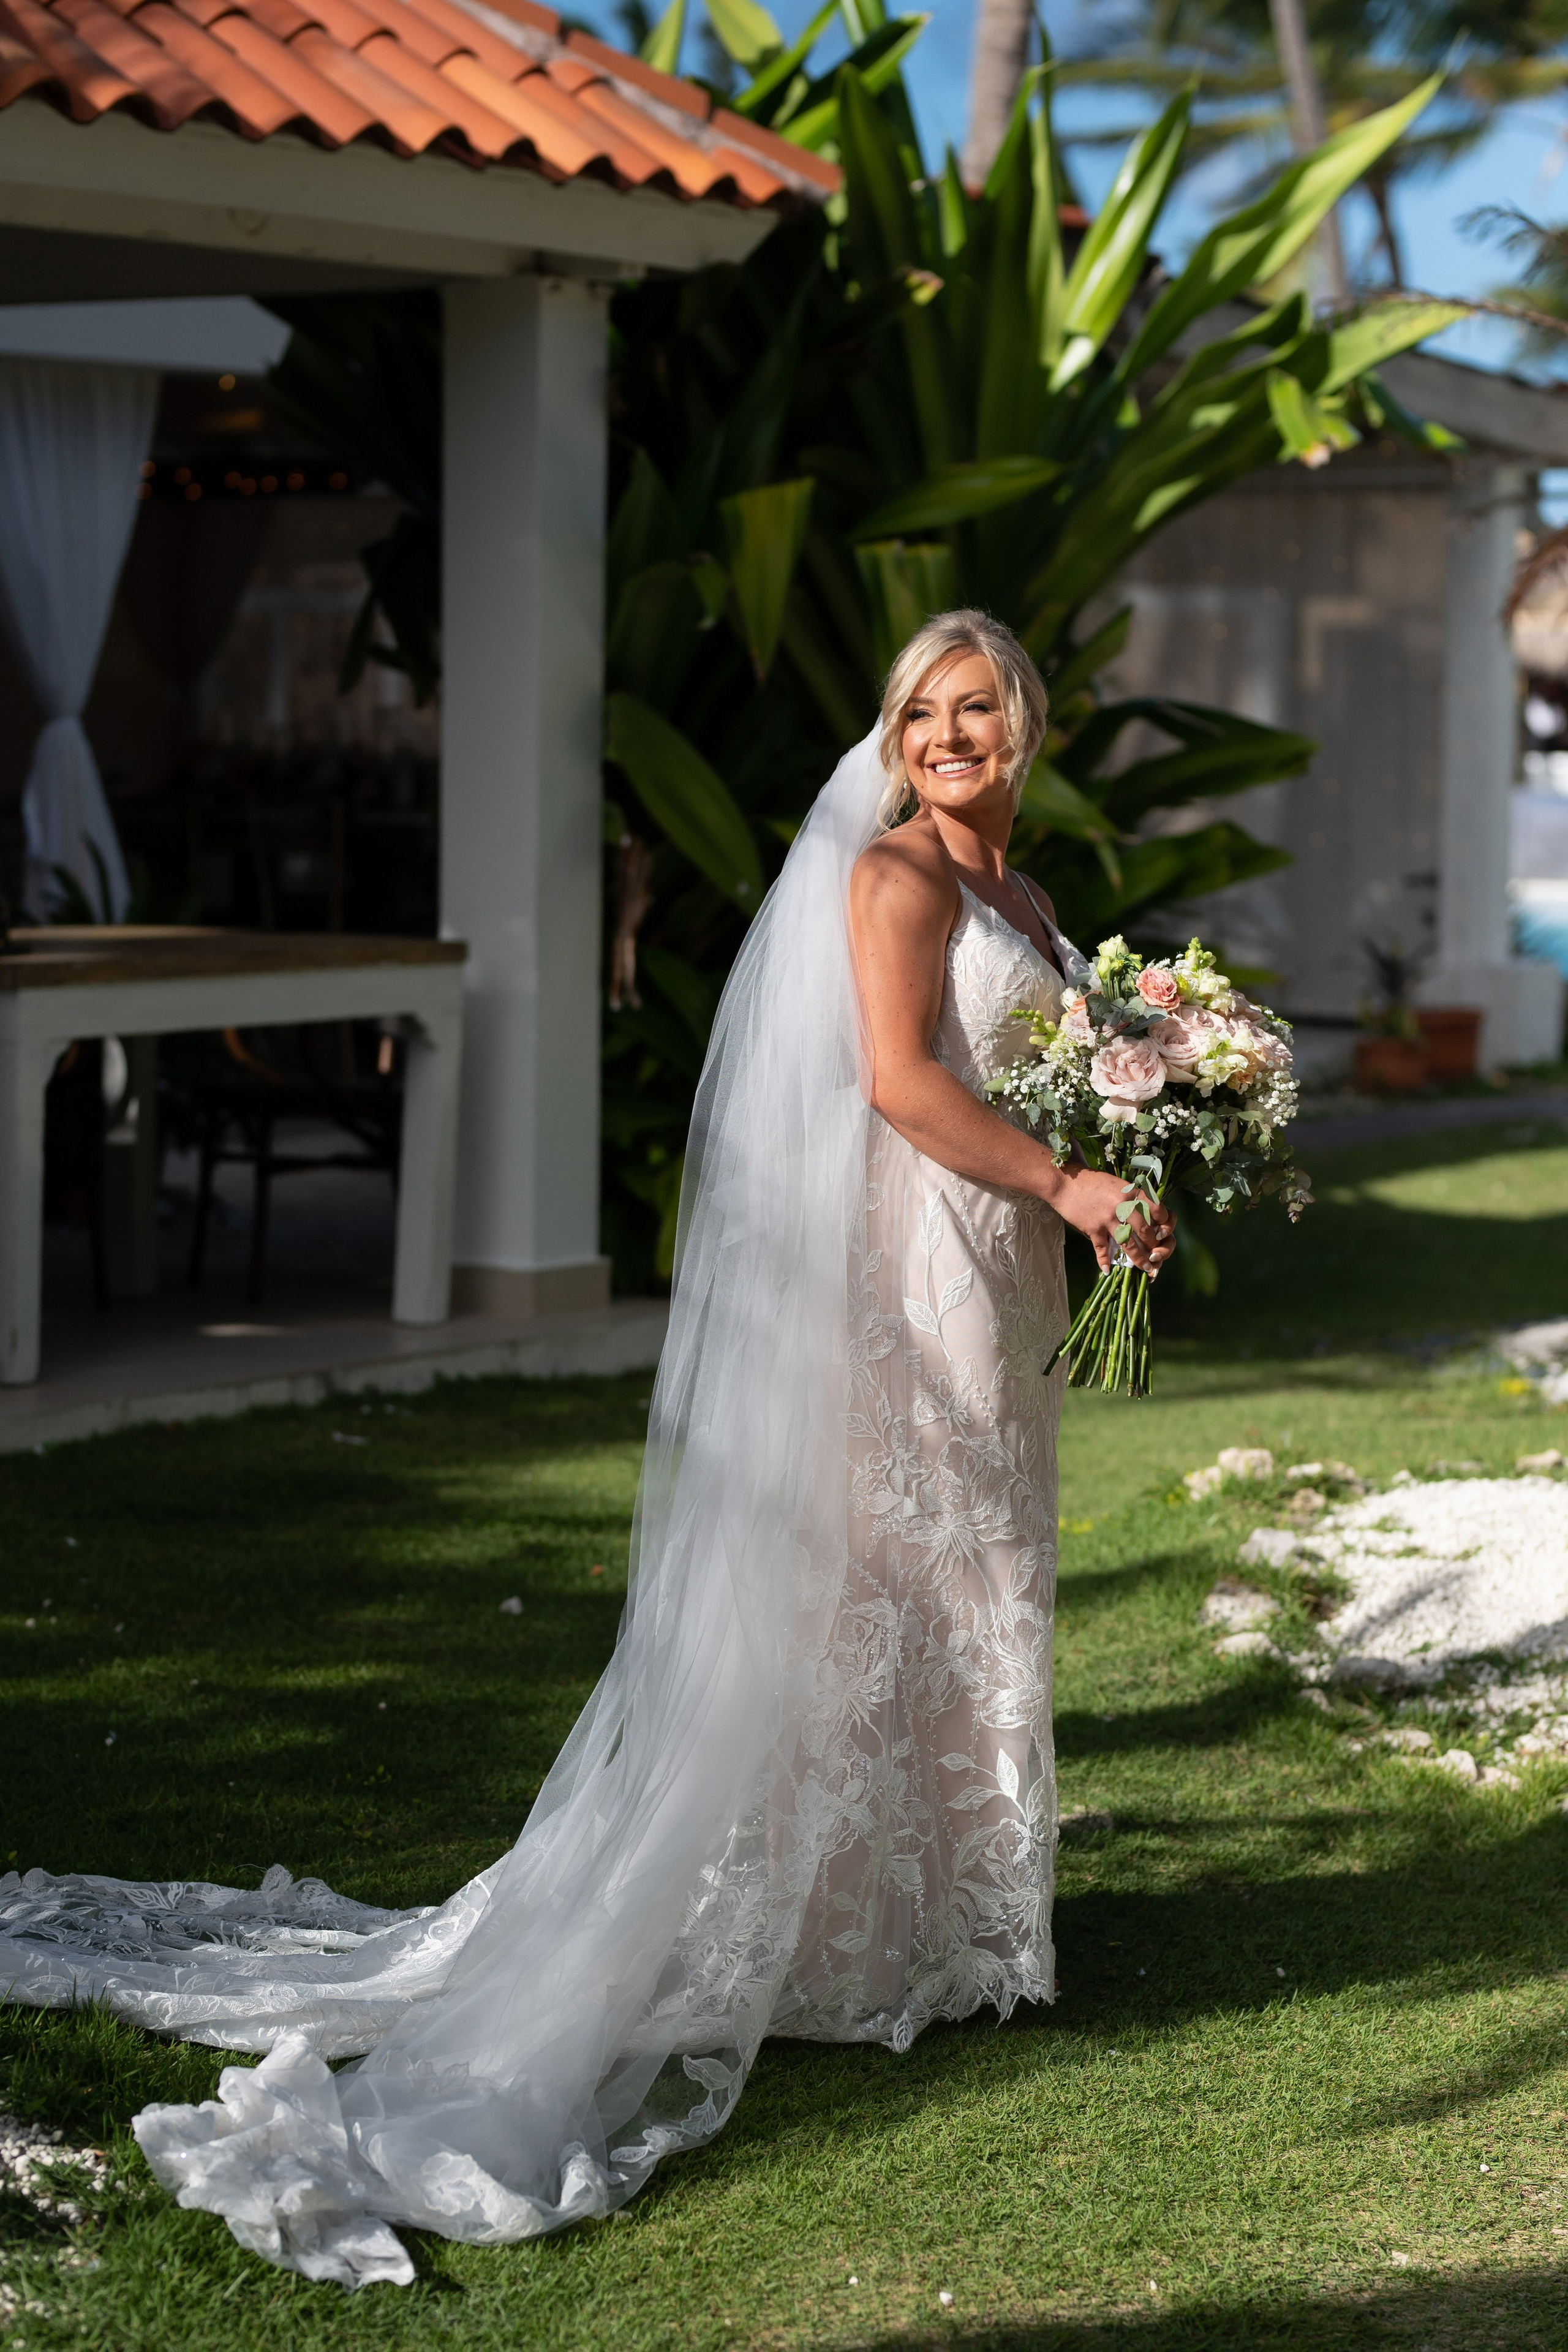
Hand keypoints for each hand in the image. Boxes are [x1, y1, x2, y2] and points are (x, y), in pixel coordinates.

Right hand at [1051, 1165, 1175, 1275]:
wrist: (1066, 1182)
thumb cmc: (1092, 1182)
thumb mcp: (1118, 1184)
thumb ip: (1133, 1198)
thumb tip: (1147, 1217)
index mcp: (1132, 1192)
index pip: (1158, 1211)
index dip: (1165, 1224)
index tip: (1162, 1232)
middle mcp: (1123, 1205)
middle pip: (1146, 1231)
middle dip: (1154, 1246)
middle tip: (1157, 1255)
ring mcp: (1108, 1218)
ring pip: (1130, 1244)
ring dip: (1140, 1259)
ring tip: (1147, 1269)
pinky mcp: (1093, 1227)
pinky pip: (1102, 1249)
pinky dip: (1104, 1261)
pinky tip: (1107, 1270)